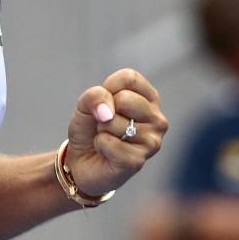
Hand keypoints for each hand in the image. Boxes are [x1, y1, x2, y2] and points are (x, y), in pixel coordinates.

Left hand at [64, 68, 167, 198]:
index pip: (130, 78)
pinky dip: (99, 145)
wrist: (81, 161)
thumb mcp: (86, 104)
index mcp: (150, 99)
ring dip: (101, 130)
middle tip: (105, 124)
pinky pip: (108, 142)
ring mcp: (152, 142)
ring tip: (107, 138)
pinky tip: (106, 152)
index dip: (108, 88)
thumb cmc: (89, 129)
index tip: (105, 103)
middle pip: (125, 99)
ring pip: (113, 122)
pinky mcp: (138, 161)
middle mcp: (157, 119)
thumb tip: (107, 112)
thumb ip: (95, 96)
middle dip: (104, 112)